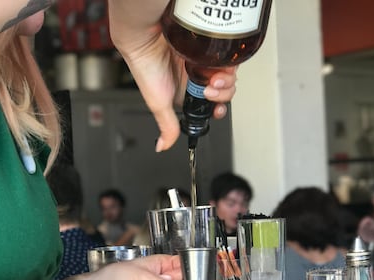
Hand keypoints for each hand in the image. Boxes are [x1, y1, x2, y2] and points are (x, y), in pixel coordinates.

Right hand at [108, 0, 236, 150]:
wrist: (145, 40)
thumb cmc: (146, 68)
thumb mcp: (158, 105)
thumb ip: (166, 126)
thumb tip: (163, 146)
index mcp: (186, 93)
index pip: (211, 105)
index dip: (217, 109)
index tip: (215, 109)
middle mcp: (195, 77)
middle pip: (223, 91)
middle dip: (221, 95)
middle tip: (208, 91)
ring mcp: (202, 61)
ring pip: (227, 75)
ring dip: (225, 81)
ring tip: (213, 79)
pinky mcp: (207, 46)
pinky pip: (227, 56)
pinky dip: (227, 63)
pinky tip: (217, 66)